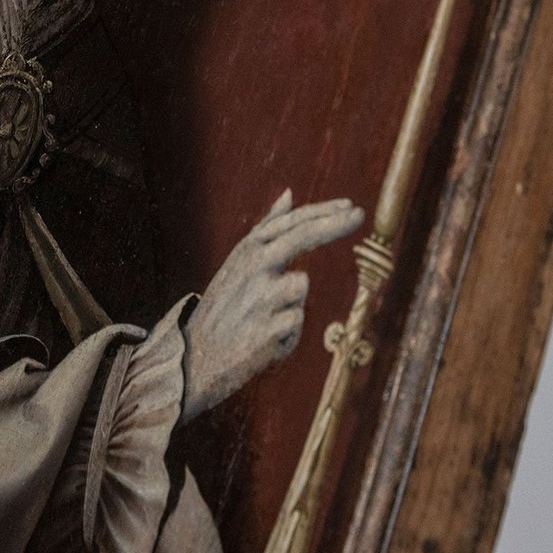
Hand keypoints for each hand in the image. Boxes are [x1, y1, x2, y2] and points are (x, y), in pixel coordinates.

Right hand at [180, 189, 363, 423]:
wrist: (193, 360)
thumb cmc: (223, 308)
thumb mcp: (238, 262)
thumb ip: (266, 229)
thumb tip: (289, 193)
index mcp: (245, 250)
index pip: (289, 223)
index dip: (322, 212)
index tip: (351, 206)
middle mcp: (251, 267)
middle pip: (300, 236)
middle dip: (333, 224)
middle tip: (360, 215)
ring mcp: (259, 296)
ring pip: (301, 287)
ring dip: (291, 304)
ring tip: (265, 319)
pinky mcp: (268, 328)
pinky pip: (297, 322)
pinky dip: (287, 333)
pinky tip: (263, 341)